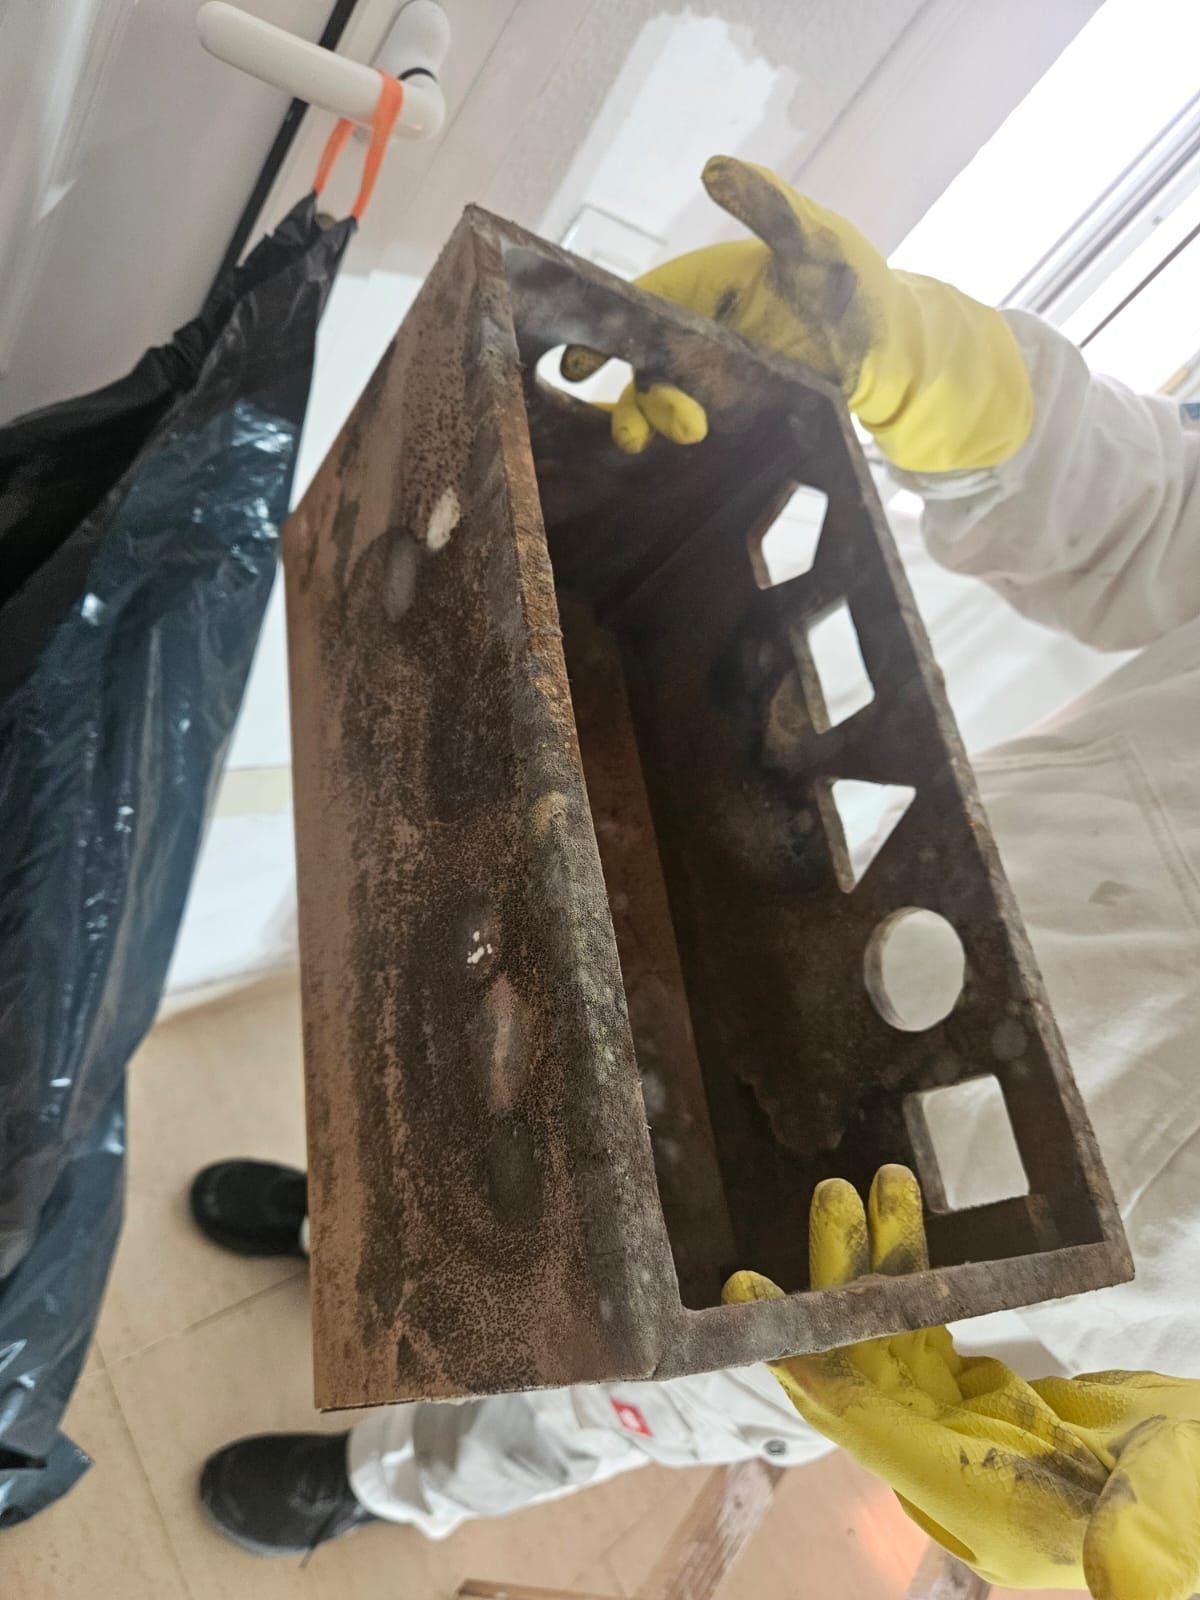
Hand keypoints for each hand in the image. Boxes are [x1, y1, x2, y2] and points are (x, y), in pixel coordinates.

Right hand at [566, 157, 1031, 472]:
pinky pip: (693, 431)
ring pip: (662, 405)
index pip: (639, 306)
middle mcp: (694, 337)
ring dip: (657, 423)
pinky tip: (687, 452)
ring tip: (687, 433)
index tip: (579, 362)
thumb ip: (766, 204)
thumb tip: (714, 168)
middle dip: (632, 397)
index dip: (604, 333)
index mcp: (698, 288)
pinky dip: (681, 442)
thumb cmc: (846, 275)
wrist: (885, 341)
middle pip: (643, 366)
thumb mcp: (812, 234)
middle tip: (635, 427)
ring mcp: (710, 380)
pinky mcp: (732, 414)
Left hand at [724, 1166, 1199, 1597]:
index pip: (863, 1423)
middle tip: (830, 1197)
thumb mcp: (1163, 1523)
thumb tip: (1129, 1580)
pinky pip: (926, 1325)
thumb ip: (1136, 1546)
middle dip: (839, 1281)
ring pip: (890, 1333)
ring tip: (862, 1185)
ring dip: (874, 1261)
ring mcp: (960, 1428)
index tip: (752, 1298)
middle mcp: (944, 1465)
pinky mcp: (986, 1393)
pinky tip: (901, 1215)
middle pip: (863, 1363)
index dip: (808, 1359)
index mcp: (966, 1500)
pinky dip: (914, 1273)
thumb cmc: (1190, 1509)